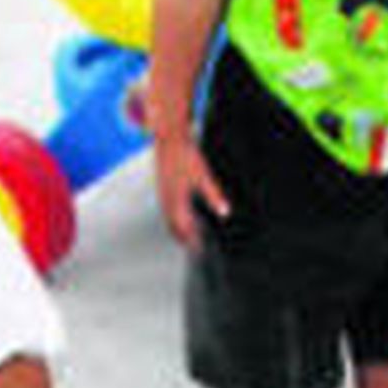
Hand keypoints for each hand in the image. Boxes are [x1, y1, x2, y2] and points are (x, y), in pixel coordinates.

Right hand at [152, 132, 229, 248]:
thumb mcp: (204, 176)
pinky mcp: (162, 187)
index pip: (185, 228)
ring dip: (177, 229)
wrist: (169, 138)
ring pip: (168, 219)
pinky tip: (182, 215)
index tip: (199, 250)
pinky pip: (166, 209)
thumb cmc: (187, 155)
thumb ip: (213, 196)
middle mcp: (168, 200)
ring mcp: (163, 194)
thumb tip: (225, 213)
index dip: (192, 241)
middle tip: (194, 247)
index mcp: (178, 200)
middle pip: (174, 227)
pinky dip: (173, 218)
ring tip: (188, 236)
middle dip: (183, 238)